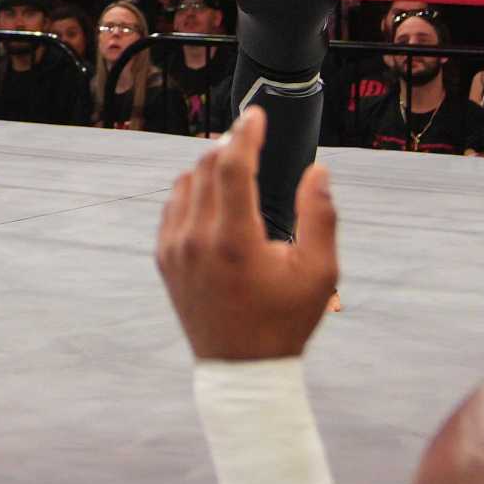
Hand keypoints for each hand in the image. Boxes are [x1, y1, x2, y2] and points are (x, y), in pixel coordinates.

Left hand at [155, 107, 338, 361]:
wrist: (241, 369)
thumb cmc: (285, 320)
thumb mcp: (318, 272)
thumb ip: (320, 216)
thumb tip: (316, 169)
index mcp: (234, 239)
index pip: (233, 165)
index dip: (246, 133)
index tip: (256, 114)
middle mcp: (196, 238)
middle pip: (207, 166)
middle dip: (230, 144)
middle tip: (250, 134)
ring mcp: (174, 249)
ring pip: (186, 183)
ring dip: (210, 166)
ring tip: (235, 164)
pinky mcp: (164, 259)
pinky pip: (173, 207)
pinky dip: (192, 191)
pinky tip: (212, 194)